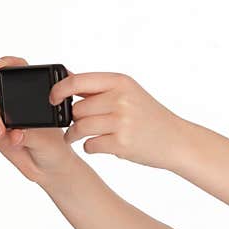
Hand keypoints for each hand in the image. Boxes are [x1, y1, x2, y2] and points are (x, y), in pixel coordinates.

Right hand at [0, 56, 79, 183]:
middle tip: (3, 131)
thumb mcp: (45, 138)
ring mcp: (1, 118)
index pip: (20, 71)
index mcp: (33, 96)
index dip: (8, 64)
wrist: (49, 167)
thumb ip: (27, 133)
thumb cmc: (54, 147)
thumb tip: (11, 132)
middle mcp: (14, 104)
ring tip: (4, 137)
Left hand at [50, 71, 187, 169]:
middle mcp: (121, 99)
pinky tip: (102, 145)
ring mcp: (122, 121)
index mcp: (120, 82)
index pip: (77, 81)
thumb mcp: (130, 93)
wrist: (177, 140)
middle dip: (74, 119)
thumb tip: (64, 81)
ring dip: (75, 135)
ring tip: (81, 137)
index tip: (52, 100)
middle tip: (79, 125)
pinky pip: (90, 146)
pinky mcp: (121, 143)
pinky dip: (91, 148)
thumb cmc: (151, 117)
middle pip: (76, 109)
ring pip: (79, 128)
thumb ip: (99, 89)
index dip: (58, 90)